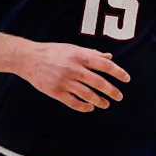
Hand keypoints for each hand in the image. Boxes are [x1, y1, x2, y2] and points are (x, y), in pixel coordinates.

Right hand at [0, 33, 129, 111]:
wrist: (28, 58)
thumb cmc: (53, 52)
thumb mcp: (72, 48)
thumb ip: (91, 54)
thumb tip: (110, 57)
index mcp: (79, 56)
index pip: (104, 65)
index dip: (117, 72)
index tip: (126, 79)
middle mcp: (73, 68)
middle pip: (98, 82)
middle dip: (112, 91)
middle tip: (119, 96)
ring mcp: (64, 81)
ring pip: (88, 95)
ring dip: (100, 101)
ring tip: (106, 104)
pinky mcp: (56, 92)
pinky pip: (73, 103)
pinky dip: (84, 107)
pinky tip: (90, 107)